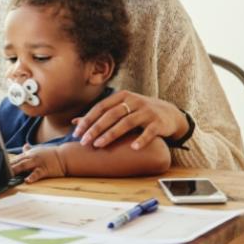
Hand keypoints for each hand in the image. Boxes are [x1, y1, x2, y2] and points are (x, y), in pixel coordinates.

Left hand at [10, 144, 66, 182]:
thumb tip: (24, 146)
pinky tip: (27, 180)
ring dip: (16, 169)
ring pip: (24, 166)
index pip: (16, 158)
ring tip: (8, 173)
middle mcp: (32, 157)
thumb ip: (30, 150)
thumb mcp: (39, 150)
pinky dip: (32, 177)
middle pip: (17, 161)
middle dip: (8, 166)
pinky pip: (37, 174)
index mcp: (29, 154)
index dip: (6, 162)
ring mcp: (38, 163)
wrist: (65, 156)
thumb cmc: (51, 154)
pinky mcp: (45, 170)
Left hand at [73, 91, 187, 150]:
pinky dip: (141, 139)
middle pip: (111, 115)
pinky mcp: (159, 123)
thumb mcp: (120, 108)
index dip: (87, 120)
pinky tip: (133, 148)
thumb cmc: (138, 112)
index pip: (100, 107)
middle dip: (96, 128)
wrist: (169, 113)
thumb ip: (99, 115)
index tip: (77, 133)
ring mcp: (147, 111)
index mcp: (122, 96)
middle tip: (84, 142)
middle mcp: (134, 101)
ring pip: (127, 123)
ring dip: (111, 134)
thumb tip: (74, 122)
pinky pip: (149, 132)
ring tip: (99, 145)